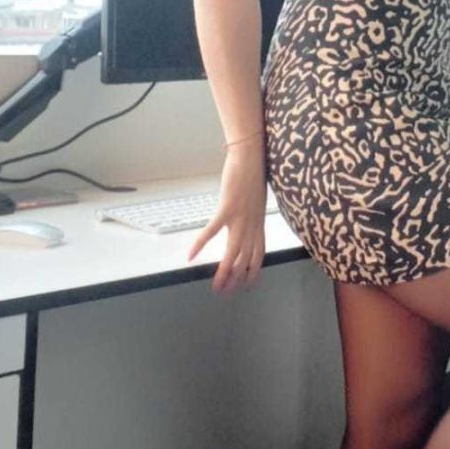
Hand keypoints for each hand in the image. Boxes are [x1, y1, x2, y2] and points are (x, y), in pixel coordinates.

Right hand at [187, 144, 267, 292]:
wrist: (251, 155)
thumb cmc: (252, 173)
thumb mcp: (256, 197)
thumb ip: (251, 211)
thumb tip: (245, 216)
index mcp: (259, 222)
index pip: (259, 254)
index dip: (253, 272)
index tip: (247, 285)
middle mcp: (252, 224)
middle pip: (246, 259)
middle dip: (237, 279)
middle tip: (226, 293)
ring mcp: (241, 217)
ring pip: (233, 252)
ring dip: (224, 272)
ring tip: (216, 286)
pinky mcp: (227, 208)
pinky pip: (212, 230)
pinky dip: (201, 243)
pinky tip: (190, 255)